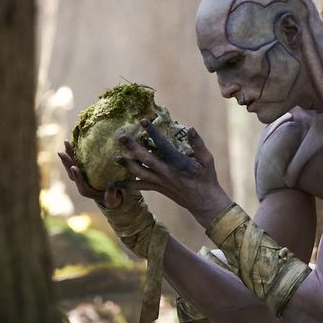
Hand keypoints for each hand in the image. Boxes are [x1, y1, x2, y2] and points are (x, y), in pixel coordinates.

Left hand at [57, 141, 122, 208]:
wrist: (109, 197)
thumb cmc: (112, 198)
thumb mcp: (113, 199)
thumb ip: (111, 193)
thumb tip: (111, 184)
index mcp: (86, 191)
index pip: (80, 183)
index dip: (77, 176)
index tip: (74, 168)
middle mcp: (80, 183)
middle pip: (72, 173)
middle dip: (67, 163)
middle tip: (61, 152)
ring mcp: (80, 176)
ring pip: (71, 165)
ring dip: (68, 154)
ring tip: (66, 142)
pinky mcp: (82, 170)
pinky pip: (76, 161)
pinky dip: (74, 152)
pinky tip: (74, 142)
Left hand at [113, 120, 232, 227]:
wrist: (204, 202)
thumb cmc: (207, 178)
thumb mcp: (207, 160)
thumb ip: (198, 144)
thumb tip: (190, 128)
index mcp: (178, 163)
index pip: (162, 144)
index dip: (152, 132)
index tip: (143, 121)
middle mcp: (166, 172)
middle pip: (146, 158)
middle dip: (133, 148)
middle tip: (121, 138)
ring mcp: (161, 182)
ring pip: (140, 173)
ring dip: (127, 165)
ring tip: (115, 158)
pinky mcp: (158, 189)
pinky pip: (141, 187)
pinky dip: (128, 185)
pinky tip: (115, 183)